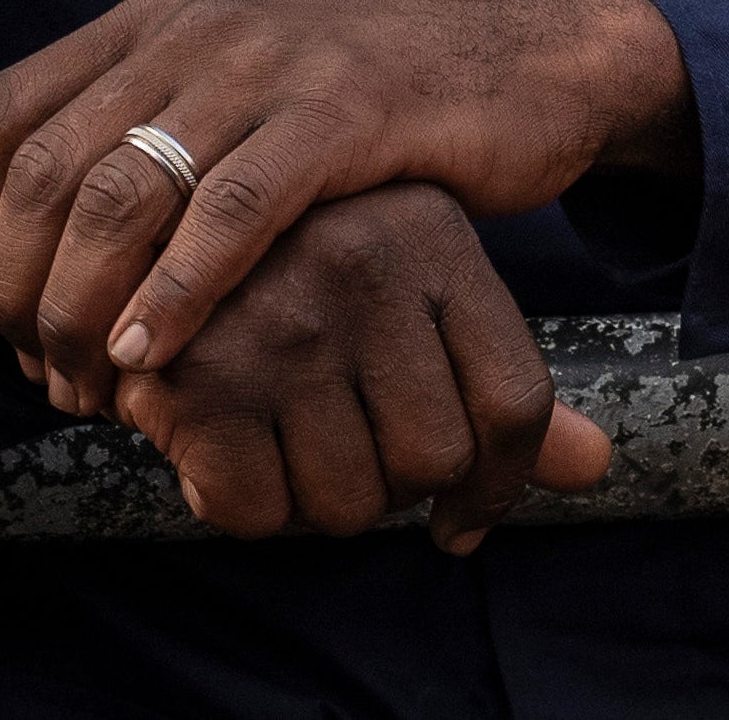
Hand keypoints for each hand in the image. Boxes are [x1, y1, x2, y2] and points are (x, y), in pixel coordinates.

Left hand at [0, 0, 691, 397]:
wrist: (516, 57)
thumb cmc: (365, 99)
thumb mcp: (234, 87)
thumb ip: (146, 131)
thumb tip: (42, 234)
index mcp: (151, 22)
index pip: (3, 108)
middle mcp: (192, 31)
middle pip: (49, 164)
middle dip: (18, 284)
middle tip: (31, 369)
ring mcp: (265, 66)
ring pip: (124, 190)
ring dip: (85, 304)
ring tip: (85, 384)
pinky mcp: (342, 115)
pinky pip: (232, 210)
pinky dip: (178, 290)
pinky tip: (153, 354)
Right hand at [105, 184, 614, 551]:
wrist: (133, 213)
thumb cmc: (292, 268)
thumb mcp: (410, 290)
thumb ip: (497, 386)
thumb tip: (595, 467)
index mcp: (429, 232)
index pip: (514, 403)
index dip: (497, 486)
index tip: (455, 515)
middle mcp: (362, 263)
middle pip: (435, 461)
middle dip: (384, 482)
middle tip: (333, 437)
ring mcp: (278, 315)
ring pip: (348, 502)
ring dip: (309, 497)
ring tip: (273, 431)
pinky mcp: (194, 369)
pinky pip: (253, 513)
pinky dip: (236, 503)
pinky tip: (213, 445)